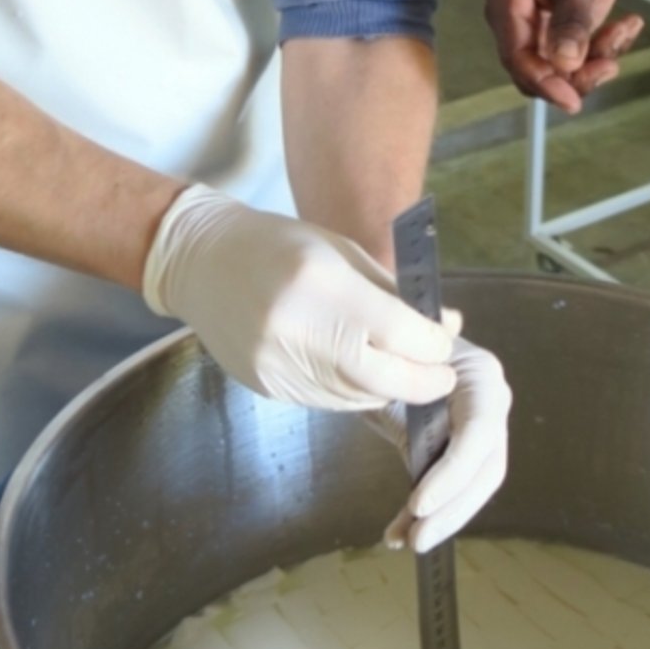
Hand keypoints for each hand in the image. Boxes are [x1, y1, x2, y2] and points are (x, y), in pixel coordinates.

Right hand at [142, 185, 456, 411]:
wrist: (201, 262)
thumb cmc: (279, 246)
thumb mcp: (342, 253)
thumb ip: (394, 294)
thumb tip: (447, 327)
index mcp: (322, 284)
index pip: (399, 332)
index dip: (434, 346)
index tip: (446, 343)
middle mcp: (298, 329)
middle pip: (383, 378)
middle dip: (424, 382)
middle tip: (442, 377)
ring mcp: (278, 364)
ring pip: (358, 398)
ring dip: (391, 389)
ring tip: (407, 373)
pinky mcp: (267, 386)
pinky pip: (328, 402)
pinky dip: (357, 393)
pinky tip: (364, 375)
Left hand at [377, 332, 512, 552]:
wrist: (376, 351)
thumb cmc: (388, 342)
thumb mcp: (400, 347)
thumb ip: (420, 342)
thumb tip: (450, 321)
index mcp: (482, 377)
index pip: (481, 432)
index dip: (454, 472)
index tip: (418, 503)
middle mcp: (489, 407)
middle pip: (485, 469)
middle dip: (453, 508)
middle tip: (417, 538)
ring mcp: (476, 434)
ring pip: (473, 488)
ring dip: (443, 519)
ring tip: (406, 541)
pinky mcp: (455, 454)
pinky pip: (452, 490)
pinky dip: (429, 514)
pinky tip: (398, 533)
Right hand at [483, 0, 643, 113]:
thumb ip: (571, 20)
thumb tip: (564, 64)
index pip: (515, 54)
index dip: (542, 82)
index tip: (572, 99)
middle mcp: (510, 18)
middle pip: (534, 71)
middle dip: (576, 74)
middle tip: (611, 64)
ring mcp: (531, 30)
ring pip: (557, 72)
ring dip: (595, 61)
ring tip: (624, 29)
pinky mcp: (552, 38)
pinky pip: (575, 64)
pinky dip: (602, 52)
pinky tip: (625, 26)